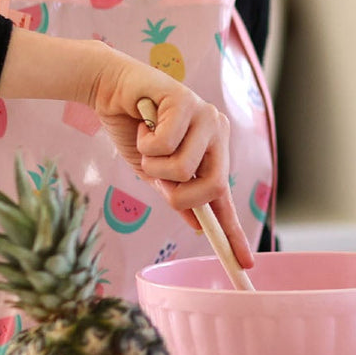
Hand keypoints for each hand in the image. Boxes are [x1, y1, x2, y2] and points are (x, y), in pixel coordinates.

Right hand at [0, 31, 254, 267]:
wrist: (110, 90)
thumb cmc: (135, 129)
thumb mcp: (155, 172)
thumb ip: (177, 193)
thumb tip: (199, 225)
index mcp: (213, 153)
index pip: (226, 198)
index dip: (234, 233)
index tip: (245, 265)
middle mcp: (217, 133)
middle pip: (212, 187)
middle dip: (178, 194)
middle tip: (158, 178)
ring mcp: (206, 115)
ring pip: (183, 169)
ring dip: (153, 165)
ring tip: (147, 140)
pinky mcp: (187, 100)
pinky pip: (165, 144)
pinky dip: (144, 141)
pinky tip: (144, 122)